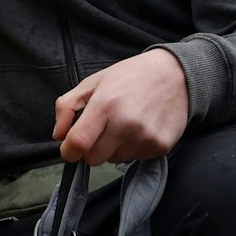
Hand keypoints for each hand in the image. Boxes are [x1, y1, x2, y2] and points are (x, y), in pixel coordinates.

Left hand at [53, 48, 188, 165]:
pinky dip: (133, 148)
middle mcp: (126, 124)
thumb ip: (67, 106)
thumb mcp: (94, 82)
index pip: (78, 143)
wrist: (176, 75)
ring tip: (125, 124)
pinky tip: (140, 128)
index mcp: (105, 105)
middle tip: (101, 131)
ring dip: (113, 148)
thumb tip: (58, 135)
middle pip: (93, 159)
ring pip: (114, 160)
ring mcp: (145, 137)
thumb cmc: (131, 76)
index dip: (68, 150)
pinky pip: (135, 159)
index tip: (70, 148)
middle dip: (91, 149)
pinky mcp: (161, 147)